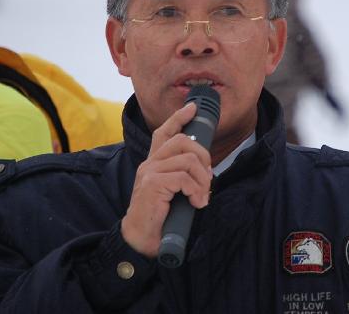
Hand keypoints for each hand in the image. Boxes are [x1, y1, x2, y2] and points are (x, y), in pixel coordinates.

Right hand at [120, 103, 212, 257]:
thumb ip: (182, 177)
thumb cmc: (159, 218)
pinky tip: (196, 203)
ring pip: (188, 160)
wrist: (140, 240)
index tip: (193, 108)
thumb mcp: (172, 192)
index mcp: (154, 163)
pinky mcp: (153, 184)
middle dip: (203, 155)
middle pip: (182, 141)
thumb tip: (205, 170)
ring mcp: (150, 172)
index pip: (163, 132)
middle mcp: (150, 163)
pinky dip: (196, 190)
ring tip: (202, 197)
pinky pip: (184, 178)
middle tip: (208, 178)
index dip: (178, 118)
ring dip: (203, 180)